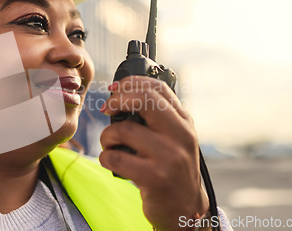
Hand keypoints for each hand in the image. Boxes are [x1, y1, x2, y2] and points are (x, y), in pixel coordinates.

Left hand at [99, 76, 208, 229]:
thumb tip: (121, 92)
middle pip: (144, 99)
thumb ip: (158, 116)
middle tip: (107, 109)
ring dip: (107, 135)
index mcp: (185, 122)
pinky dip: (106, 156)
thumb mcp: (175, 138)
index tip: (114, 89)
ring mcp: (169, 157)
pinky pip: (116, 157)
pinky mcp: (155, 178)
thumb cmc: (172, 168)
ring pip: (124, 130)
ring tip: (110, 144)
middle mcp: (181, 136)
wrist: (185, 208)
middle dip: (118, 99)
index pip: (158, 88)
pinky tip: (111, 160)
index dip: (130, 83)